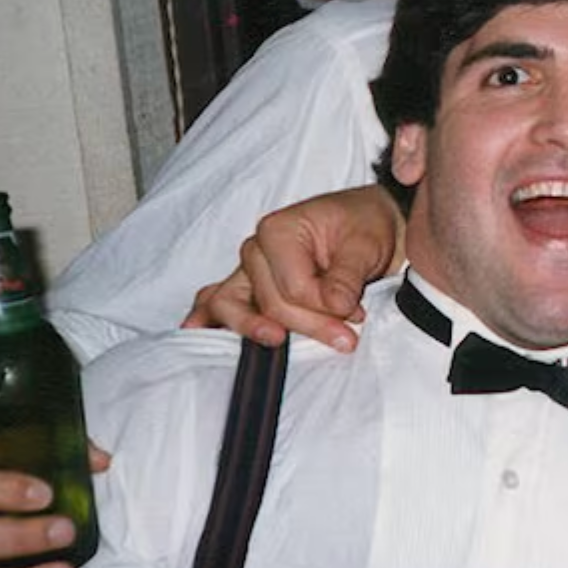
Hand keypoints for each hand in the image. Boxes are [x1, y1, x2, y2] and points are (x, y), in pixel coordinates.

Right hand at [182, 185, 404, 351]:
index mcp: (278, 231)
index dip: (324, 309)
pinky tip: (197, 333)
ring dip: (257, 330)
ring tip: (279, 343)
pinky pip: (216, 302)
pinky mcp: (249, 287)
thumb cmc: (364, 227)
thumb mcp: (366, 246)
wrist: (370, 224)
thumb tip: (335, 306)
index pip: (293, 290)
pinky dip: (207, 319)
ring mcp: (247, 270)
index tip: (355, 314)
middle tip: (348, 339)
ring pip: (233, 307)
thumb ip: (347, 277)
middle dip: (310, 326)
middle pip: (270, 305)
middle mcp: (255, 250)